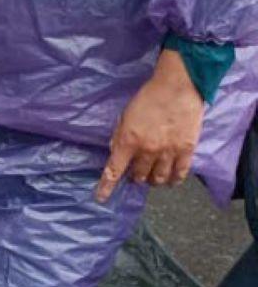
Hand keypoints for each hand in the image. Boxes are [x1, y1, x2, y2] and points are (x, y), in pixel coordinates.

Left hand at [97, 50, 205, 201]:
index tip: (100, 198)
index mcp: (128, 141)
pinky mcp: (186, 150)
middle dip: (134, 177)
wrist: (176, 88)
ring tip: (152, 177)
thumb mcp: (124, 116)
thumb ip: (119, 136)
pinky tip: (171, 180)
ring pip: (158, 179)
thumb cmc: (147, 98)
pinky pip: (180, 174)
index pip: (114, 170)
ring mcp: (168, 152)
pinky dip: (174, 180)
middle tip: (135, 173)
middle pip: (138, 176)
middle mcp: (148, 150)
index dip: (106, 187)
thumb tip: (116, 153)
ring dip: (152, 180)